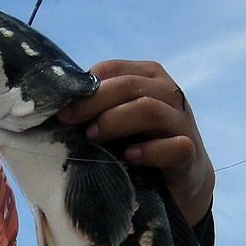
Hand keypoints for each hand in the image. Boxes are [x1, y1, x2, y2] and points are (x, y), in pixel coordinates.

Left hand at [58, 60, 214, 227]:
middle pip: (128, 85)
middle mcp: (168, 92)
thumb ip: (98, 108)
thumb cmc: (143, 142)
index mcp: (148, 76)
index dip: (83, 87)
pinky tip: (130, 157)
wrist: (183, 177)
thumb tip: (56, 108)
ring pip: (148, 108)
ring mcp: (181, 121)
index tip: (60, 109)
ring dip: (115, 121)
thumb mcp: (119, 119)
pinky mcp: (189, 152)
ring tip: (94, 138)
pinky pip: (173, 146)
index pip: (112, 69)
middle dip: (93, 102)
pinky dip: (149, 151)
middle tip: (69, 121)